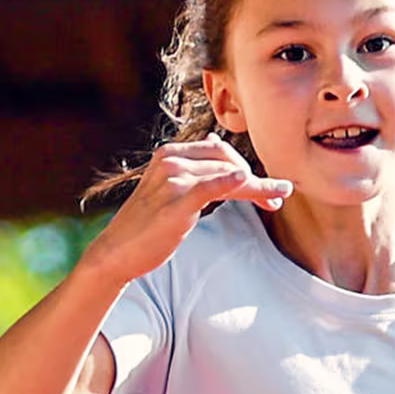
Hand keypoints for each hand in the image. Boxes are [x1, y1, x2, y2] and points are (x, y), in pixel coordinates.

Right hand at [81, 139, 289, 287]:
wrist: (117, 252)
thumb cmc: (147, 224)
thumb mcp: (168, 188)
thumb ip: (193, 168)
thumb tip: (216, 141)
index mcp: (170, 154)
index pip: (219, 150)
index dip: (245, 166)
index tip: (267, 185)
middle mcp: (171, 160)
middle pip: (227, 160)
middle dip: (255, 177)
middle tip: (276, 195)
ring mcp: (173, 178)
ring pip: (227, 175)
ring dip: (256, 187)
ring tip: (275, 199)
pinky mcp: (177, 201)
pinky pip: (212, 187)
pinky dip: (233, 183)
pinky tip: (249, 182)